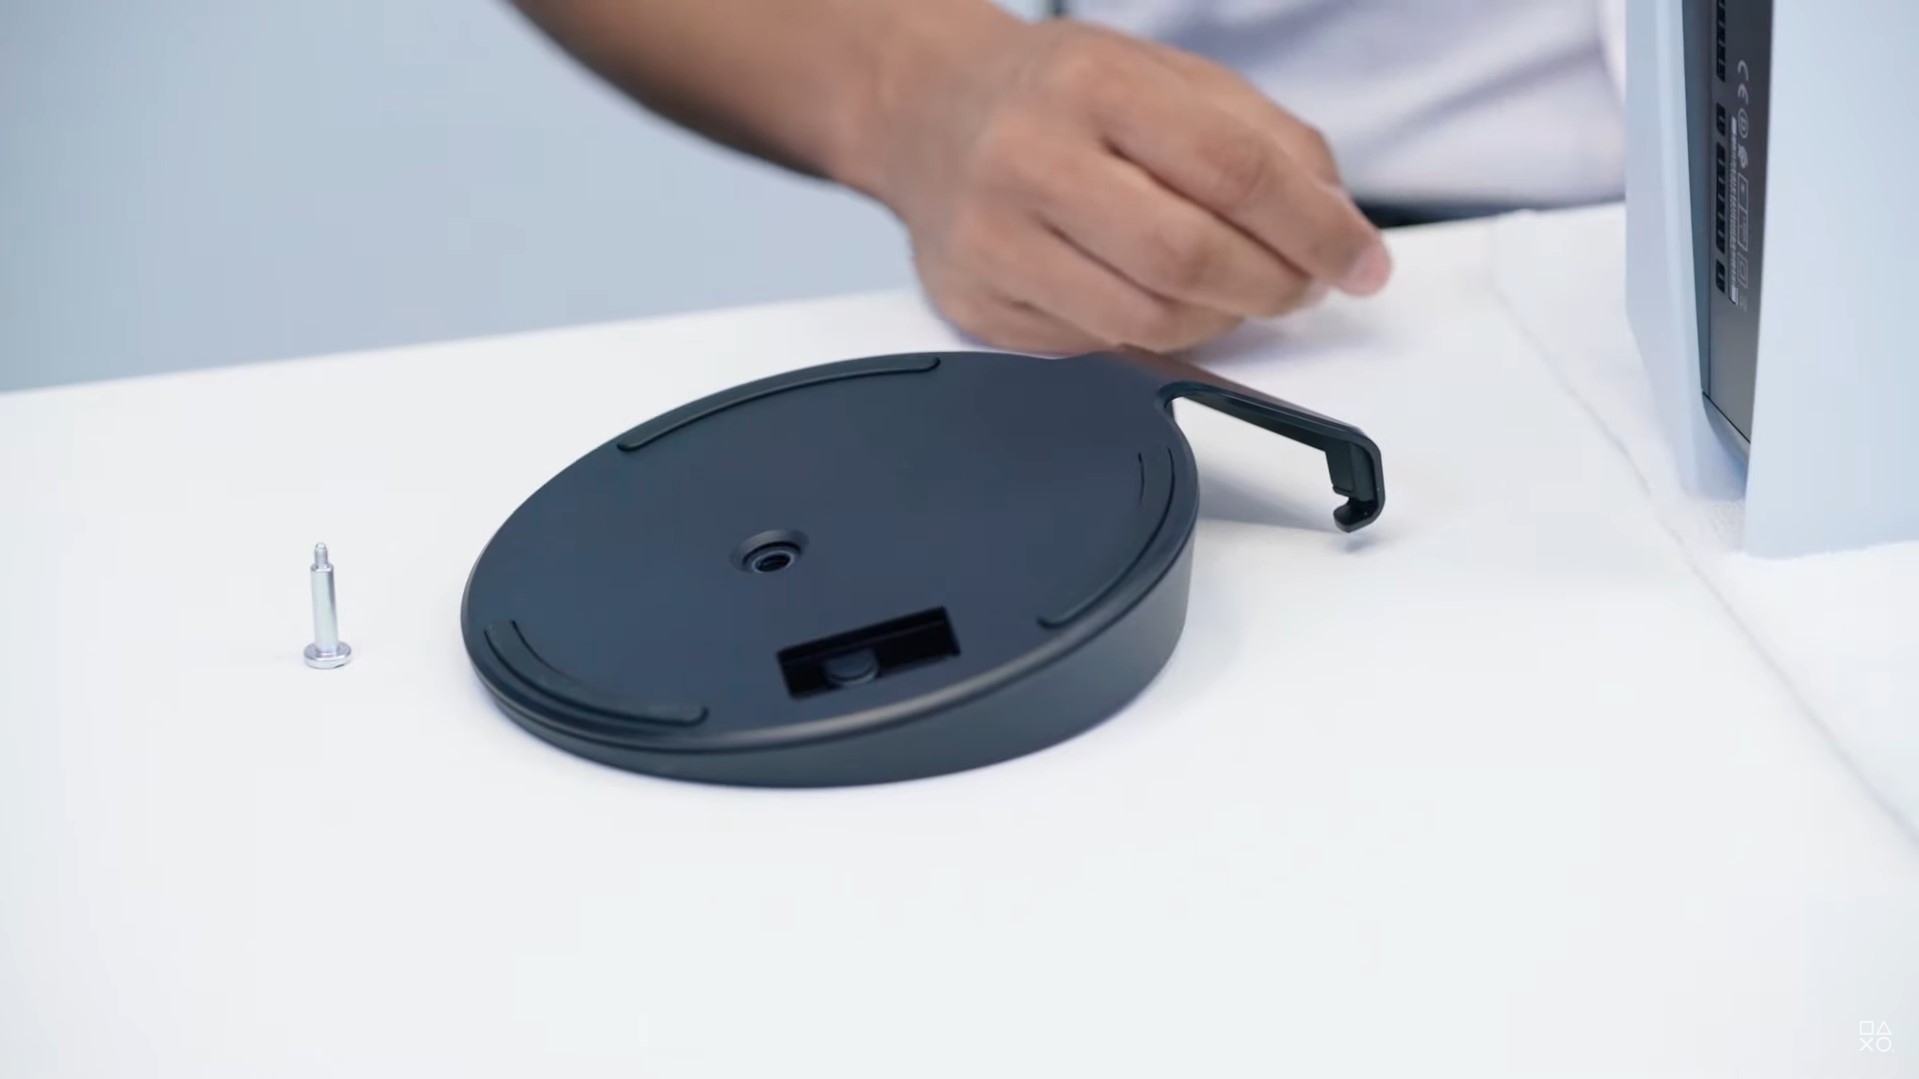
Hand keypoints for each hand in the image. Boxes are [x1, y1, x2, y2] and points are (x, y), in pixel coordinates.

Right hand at [857, 18, 1391, 353]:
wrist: (927, 111)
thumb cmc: (1058, 95)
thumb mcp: (1169, 76)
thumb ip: (1264, 139)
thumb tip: (1335, 228)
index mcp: (1094, 84)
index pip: (1234, 170)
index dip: (1316, 229)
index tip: (1360, 263)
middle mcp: (1030, 158)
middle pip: (1189, 257)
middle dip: (1274, 285)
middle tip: (1305, 286)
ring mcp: (993, 240)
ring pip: (1147, 321)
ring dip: (1222, 321)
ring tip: (1238, 292)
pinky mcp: (977, 305)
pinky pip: (1097, 350)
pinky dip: (1156, 337)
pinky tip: (1163, 301)